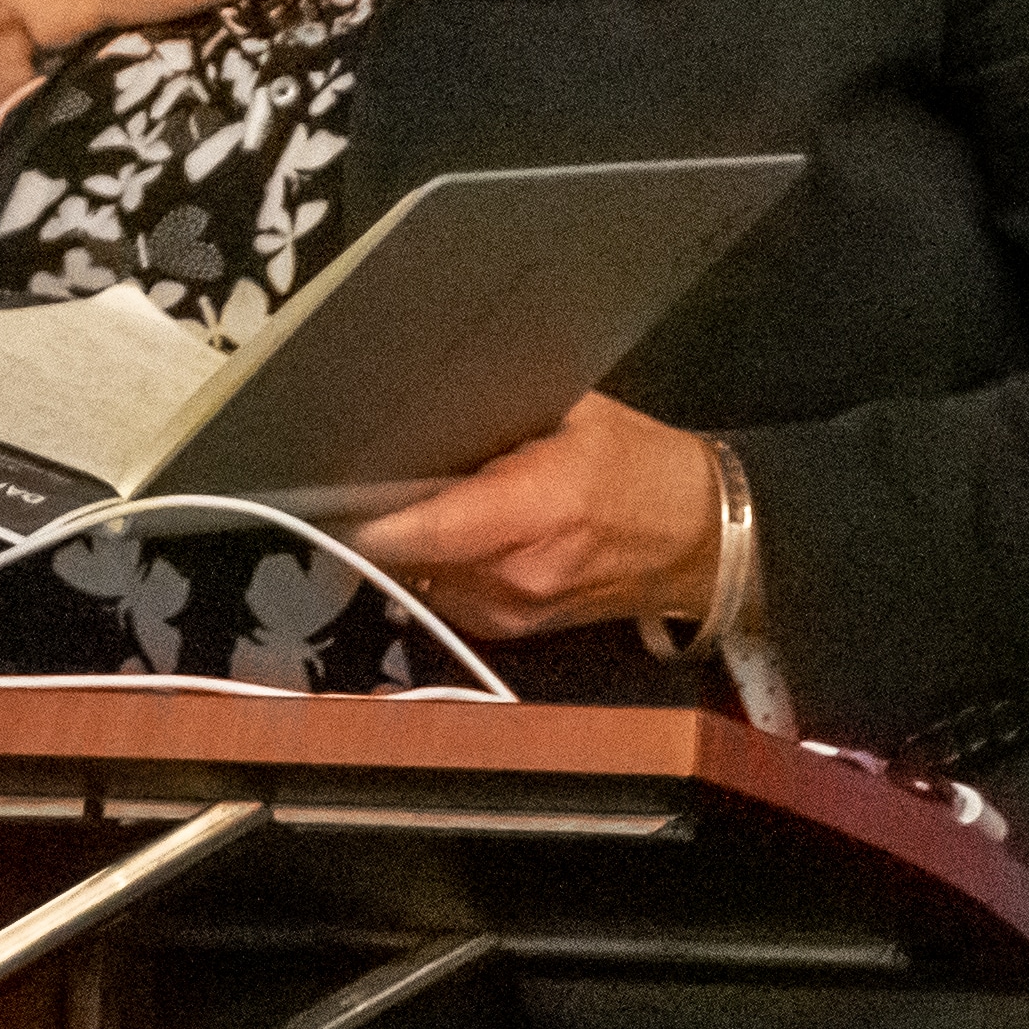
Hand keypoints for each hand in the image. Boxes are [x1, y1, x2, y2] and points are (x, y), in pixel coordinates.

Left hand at [346, 389, 721, 640]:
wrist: (702, 542)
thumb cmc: (640, 465)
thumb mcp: (578, 414)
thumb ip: (502, 412)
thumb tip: (428, 397)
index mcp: (533, 510)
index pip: (422, 527)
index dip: (366, 513)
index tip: (325, 487)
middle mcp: (514, 574)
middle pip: (407, 554)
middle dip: (380, 519)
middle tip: (360, 475)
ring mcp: (512, 613)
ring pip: (418, 578)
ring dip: (404, 545)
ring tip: (400, 500)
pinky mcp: (512, 631)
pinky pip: (445, 595)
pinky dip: (433, 565)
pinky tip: (443, 532)